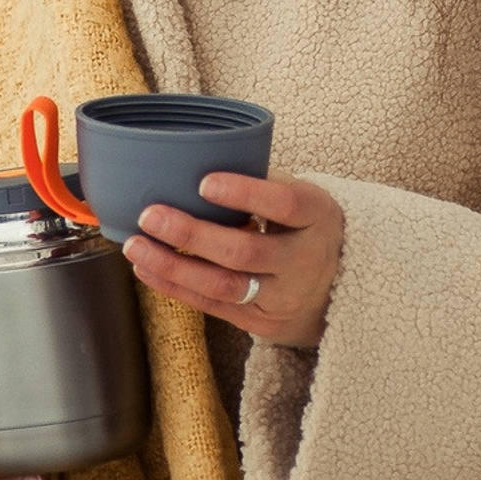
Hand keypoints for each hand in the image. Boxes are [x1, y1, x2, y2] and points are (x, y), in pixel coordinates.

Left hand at [122, 172, 341, 348]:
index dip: (245, 193)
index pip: (284, 204)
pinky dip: (176, 287)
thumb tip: (198, 156)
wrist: (344, 288)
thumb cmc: (307, 226)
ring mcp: (282, 297)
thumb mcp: (302, 196)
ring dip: (173, 266)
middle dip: (192, 234)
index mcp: (317, 217)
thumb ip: (263, 179)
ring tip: (136, 245)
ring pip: (223, 286)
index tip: (204, 182)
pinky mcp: (262, 322)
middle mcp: (303, 261)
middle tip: (150, 214)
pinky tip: (147, 269)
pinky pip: (213, 306)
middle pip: (245, 251)